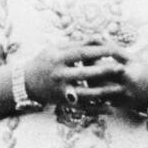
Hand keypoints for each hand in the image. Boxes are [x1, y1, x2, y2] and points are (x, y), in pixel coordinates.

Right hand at [24, 42, 147, 113]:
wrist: (26, 82)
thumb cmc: (45, 61)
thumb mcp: (56, 48)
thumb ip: (78, 43)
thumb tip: (99, 37)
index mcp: (58, 58)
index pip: (82, 54)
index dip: (98, 51)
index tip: (114, 49)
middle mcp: (59, 75)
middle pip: (85, 74)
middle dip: (104, 71)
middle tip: (122, 68)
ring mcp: (61, 90)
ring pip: (86, 93)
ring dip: (104, 92)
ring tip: (121, 89)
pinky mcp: (63, 102)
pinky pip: (83, 108)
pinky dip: (97, 110)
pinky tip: (111, 109)